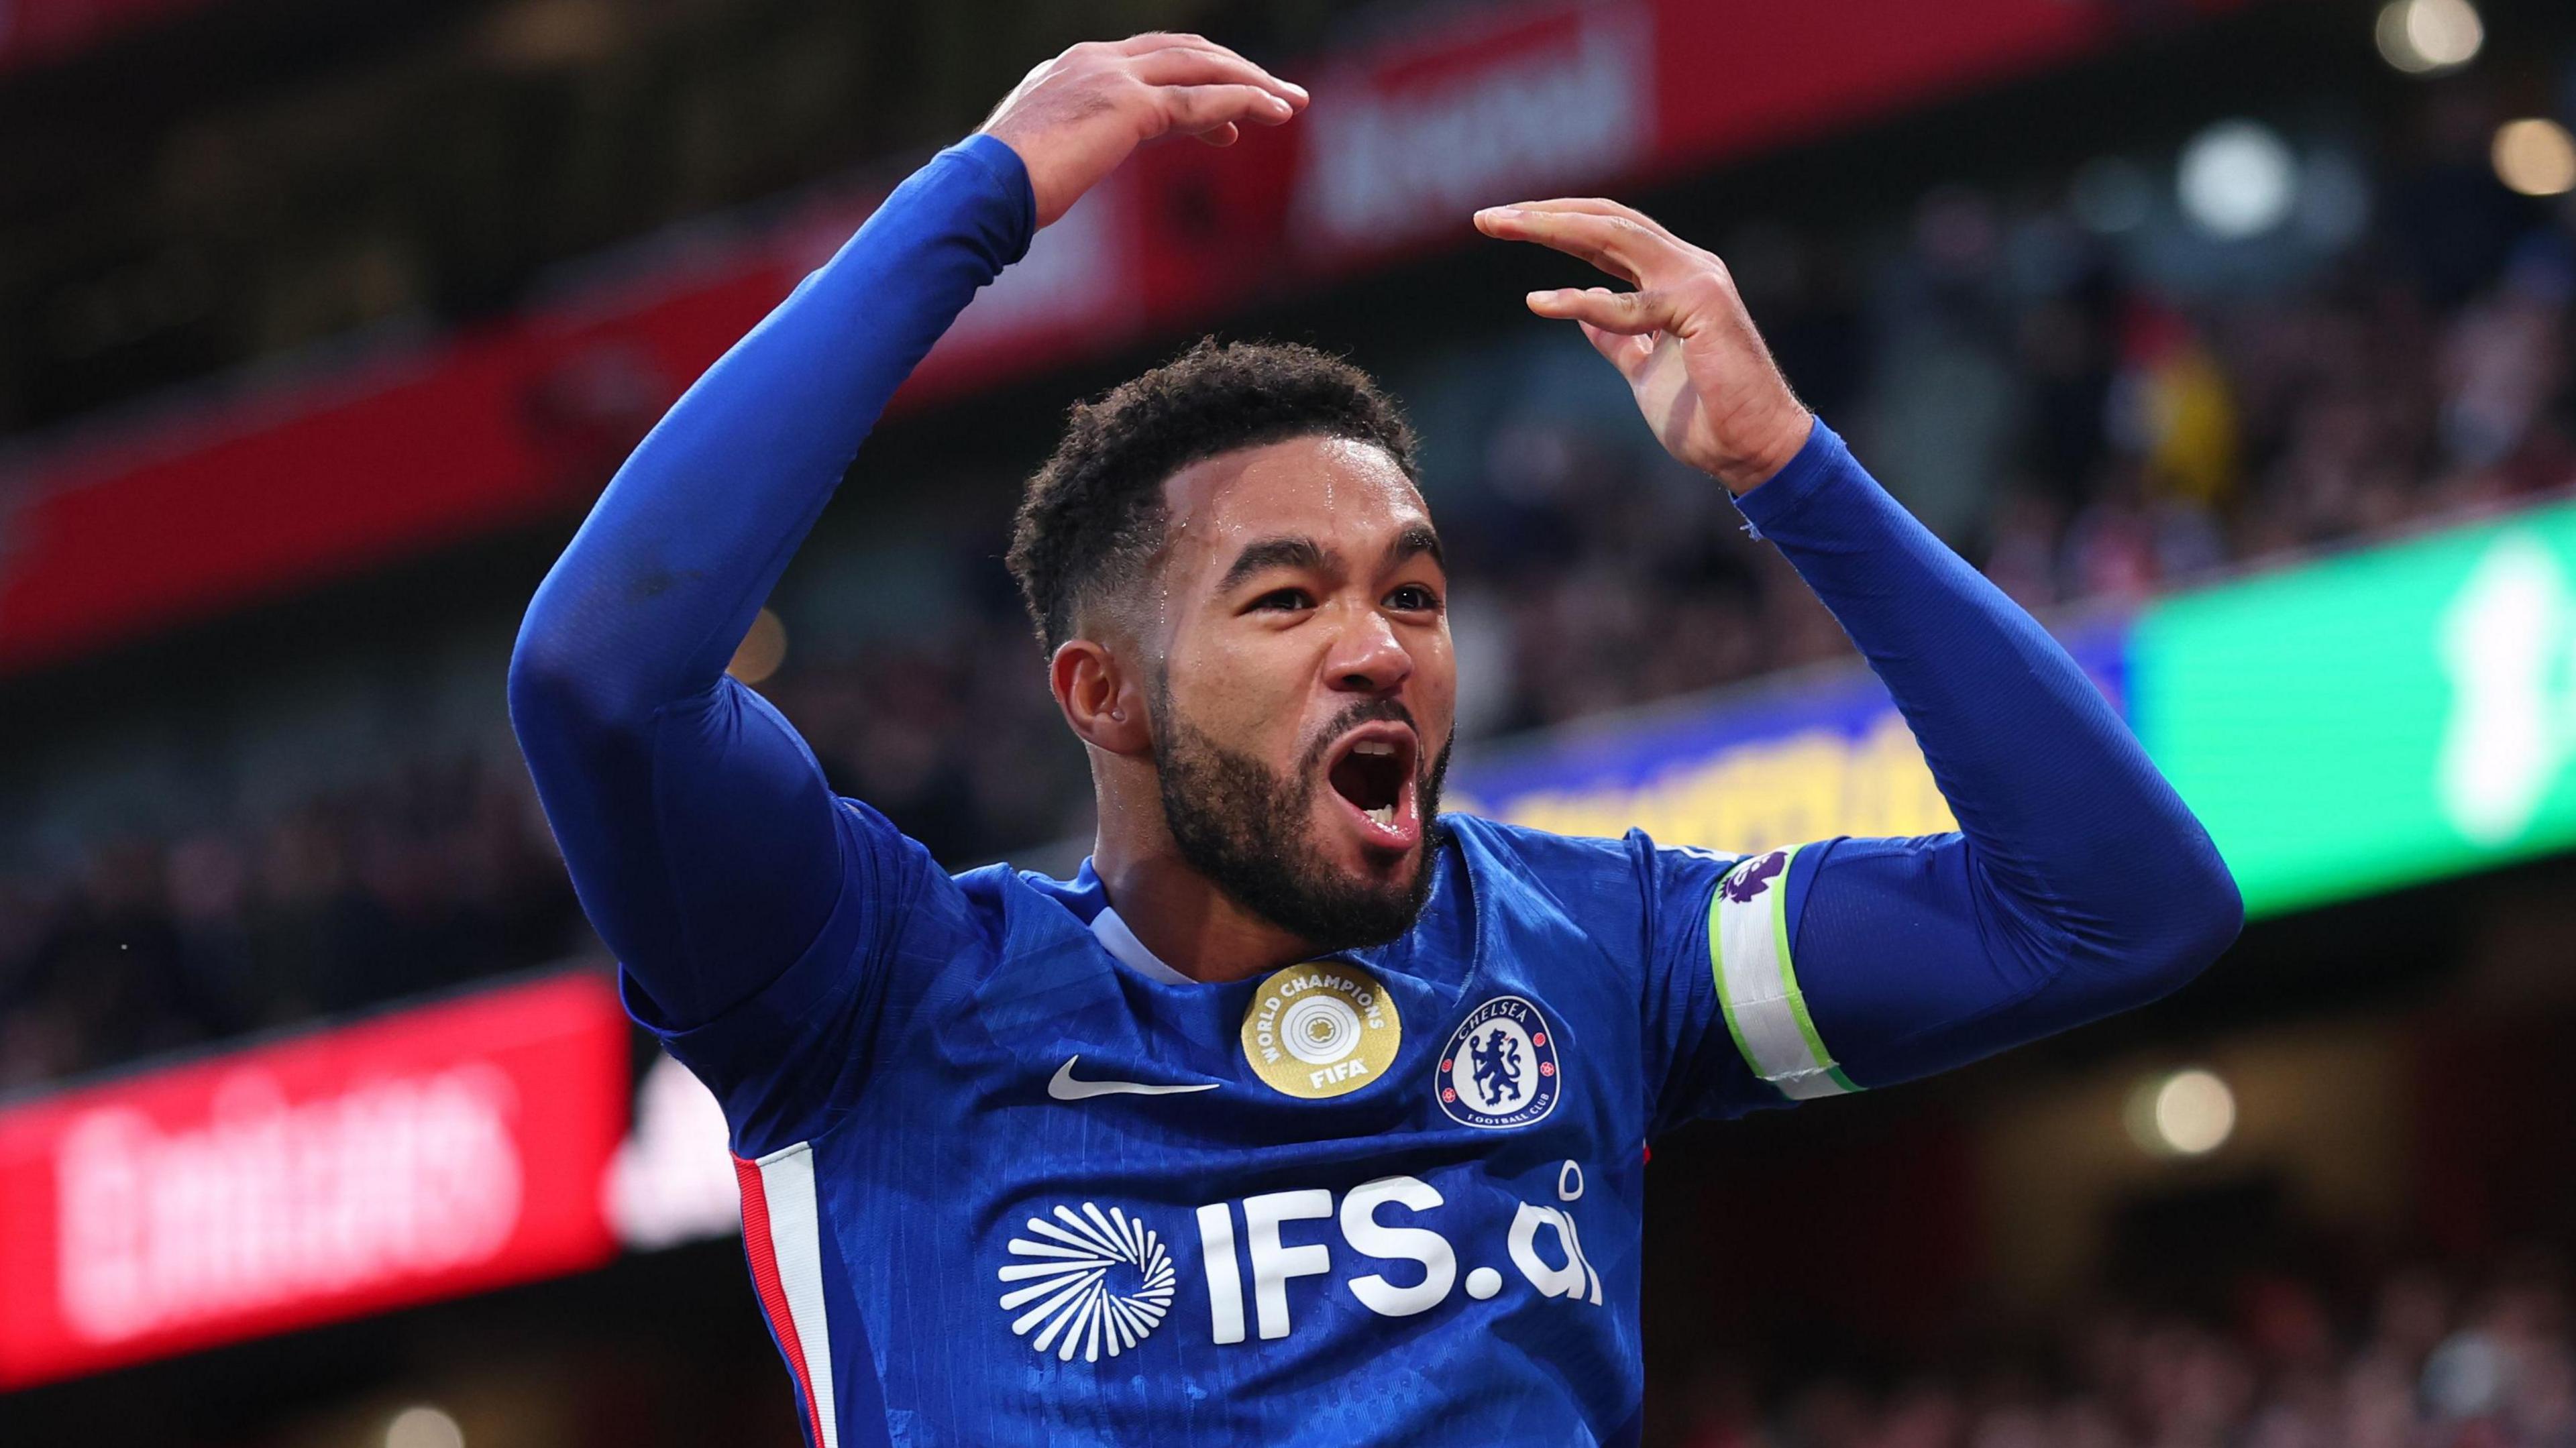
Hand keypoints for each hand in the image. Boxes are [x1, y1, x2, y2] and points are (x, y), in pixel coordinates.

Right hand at [979, 34, 1307, 228]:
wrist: (979, 191)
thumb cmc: (998, 191)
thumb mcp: (1043, 159)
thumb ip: (1073, 147)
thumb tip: (1077, 163)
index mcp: (1072, 68)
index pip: (1149, 61)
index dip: (1196, 81)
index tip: (1228, 120)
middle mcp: (1095, 61)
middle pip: (1183, 52)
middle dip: (1236, 71)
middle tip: (1278, 97)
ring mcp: (1112, 78)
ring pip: (1200, 68)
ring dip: (1253, 84)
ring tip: (1292, 104)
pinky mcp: (1128, 107)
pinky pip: (1200, 101)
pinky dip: (1243, 104)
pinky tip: (1274, 113)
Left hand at [1474, 199, 1812, 493]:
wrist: (1753, 449)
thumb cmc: (1706, 414)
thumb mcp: (1643, 367)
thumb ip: (1618, 338)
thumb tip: (1585, 313)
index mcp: (1674, 276)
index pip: (1606, 233)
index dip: (1555, 224)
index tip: (1502, 226)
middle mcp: (1688, 265)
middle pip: (1606, 220)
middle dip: (1543, 214)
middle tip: (1486, 218)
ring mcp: (1697, 281)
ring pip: (1616, 236)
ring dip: (1554, 228)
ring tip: (1503, 227)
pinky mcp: (1701, 310)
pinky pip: (1630, 304)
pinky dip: (1582, 301)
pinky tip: (1539, 302)